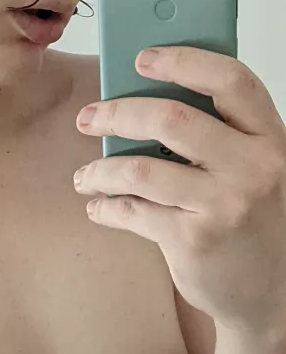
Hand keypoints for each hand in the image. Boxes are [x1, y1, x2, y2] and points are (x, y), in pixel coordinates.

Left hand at [74, 46, 285, 334]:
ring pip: (141, 168)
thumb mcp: (256, 172)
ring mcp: (224, 205)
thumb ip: (222, 138)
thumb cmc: (256, 227)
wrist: (273, 295)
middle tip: (89, 118)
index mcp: (270, 139)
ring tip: (86, 177)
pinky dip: (107, 207)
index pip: (231, 80)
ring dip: (101, 170)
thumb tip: (147, 105)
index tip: (141, 59)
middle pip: (171, 118)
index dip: (183, 61)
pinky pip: (133, 211)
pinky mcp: (195, 240)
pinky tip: (98, 207)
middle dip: (117, 113)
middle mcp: (253, 168)